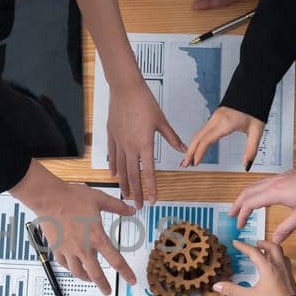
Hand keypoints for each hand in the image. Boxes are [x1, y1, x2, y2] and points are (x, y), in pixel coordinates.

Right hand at [10, 164, 135, 295]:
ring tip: (89, 280)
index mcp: (97, 237)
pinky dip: (69, 268)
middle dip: (103, 285)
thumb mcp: (100, 199)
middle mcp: (83, 247)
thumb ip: (117, 207)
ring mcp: (68, 249)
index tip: (131, 280)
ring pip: (78, 271)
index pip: (115, 260)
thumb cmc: (72, 197)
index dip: (126, 272)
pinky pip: (63, 263)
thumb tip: (132, 210)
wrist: (49, 198)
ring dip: (85, 278)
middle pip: (95, 274)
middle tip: (107, 291)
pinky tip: (72, 267)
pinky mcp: (57, 247)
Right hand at [107, 79, 184, 205]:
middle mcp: (130, 147)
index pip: (149, 172)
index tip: (152, 200)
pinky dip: (113, 166)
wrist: (126, 89)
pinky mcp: (111, 136)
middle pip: (133, 175)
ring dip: (124, 183)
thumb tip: (183, 149)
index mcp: (145, 145)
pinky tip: (114, 175)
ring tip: (126, 195)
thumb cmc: (144, 102)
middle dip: (136, 193)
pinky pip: (112, 155)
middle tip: (138, 206)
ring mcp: (119, 142)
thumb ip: (171, 138)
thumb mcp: (161, 121)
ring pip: (121, 168)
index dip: (151, 188)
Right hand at [181, 106, 265, 170]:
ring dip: (192, 146)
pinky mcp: (216, 116)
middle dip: (190, 152)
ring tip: (188, 159)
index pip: (206, 141)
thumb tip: (247, 165)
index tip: (195, 164)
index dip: (199, 153)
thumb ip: (251, 150)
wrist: (254, 89)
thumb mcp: (257, 131)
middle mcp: (217, 119)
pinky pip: (203, 130)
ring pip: (198, 133)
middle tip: (184, 164)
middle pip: (197, 137)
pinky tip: (197, 147)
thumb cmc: (255, 108)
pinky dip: (197, 140)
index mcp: (225, 123)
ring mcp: (215, 117)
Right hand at [217, 240, 295, 295]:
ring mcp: (287, 272)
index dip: (243, 246)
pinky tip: (276, 269)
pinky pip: (286, 264)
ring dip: (274, 250)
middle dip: (264, 244)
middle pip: (273, 247)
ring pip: (282, 254)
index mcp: (267, 267)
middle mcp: (279, 266)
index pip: (254, 252)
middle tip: (256, 244)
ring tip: (267, 253)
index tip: (236, 243)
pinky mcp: (292, 280)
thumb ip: (233, 290)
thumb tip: (217, 285)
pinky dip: (280, 261)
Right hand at [231, 160, 295, 242]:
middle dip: (237, 204)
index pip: (250, 204)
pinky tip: (261, 197)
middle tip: (232, 215)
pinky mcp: (283, 176)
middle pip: (247, 192)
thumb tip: (274, 240)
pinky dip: (255, 191)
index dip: (242, 215)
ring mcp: (277, 178)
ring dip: (245, 196)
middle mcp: (272, 183)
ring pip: (254, 185)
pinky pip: (262, 182)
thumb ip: (286, 228)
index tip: (239, 225)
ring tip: (242, 206)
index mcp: (273, 193)